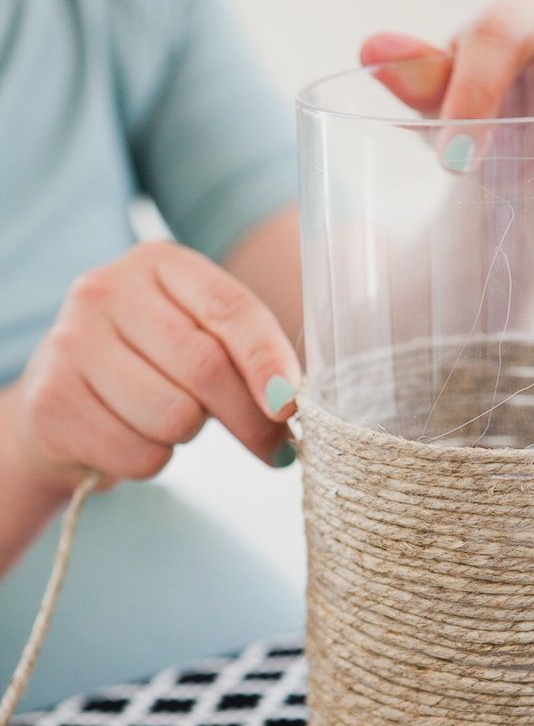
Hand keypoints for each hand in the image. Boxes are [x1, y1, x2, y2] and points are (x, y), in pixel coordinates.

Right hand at [6, 242, 300, 496]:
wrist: (63, 405)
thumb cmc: (150, 369)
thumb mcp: (198, 338)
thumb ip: (246, 355)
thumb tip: (290, 402)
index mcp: (158, 264)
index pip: (228, 308)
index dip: (268, 360)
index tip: (291, 404)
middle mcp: (107, 291)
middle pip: (205, 367)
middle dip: (251, 418)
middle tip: (273, 448)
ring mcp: (71, 343)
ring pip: (173, 416)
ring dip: (188, 437)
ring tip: (169, 423)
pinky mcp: (51, 401)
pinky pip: (137, 453)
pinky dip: (150, 461)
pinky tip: (132, 438)